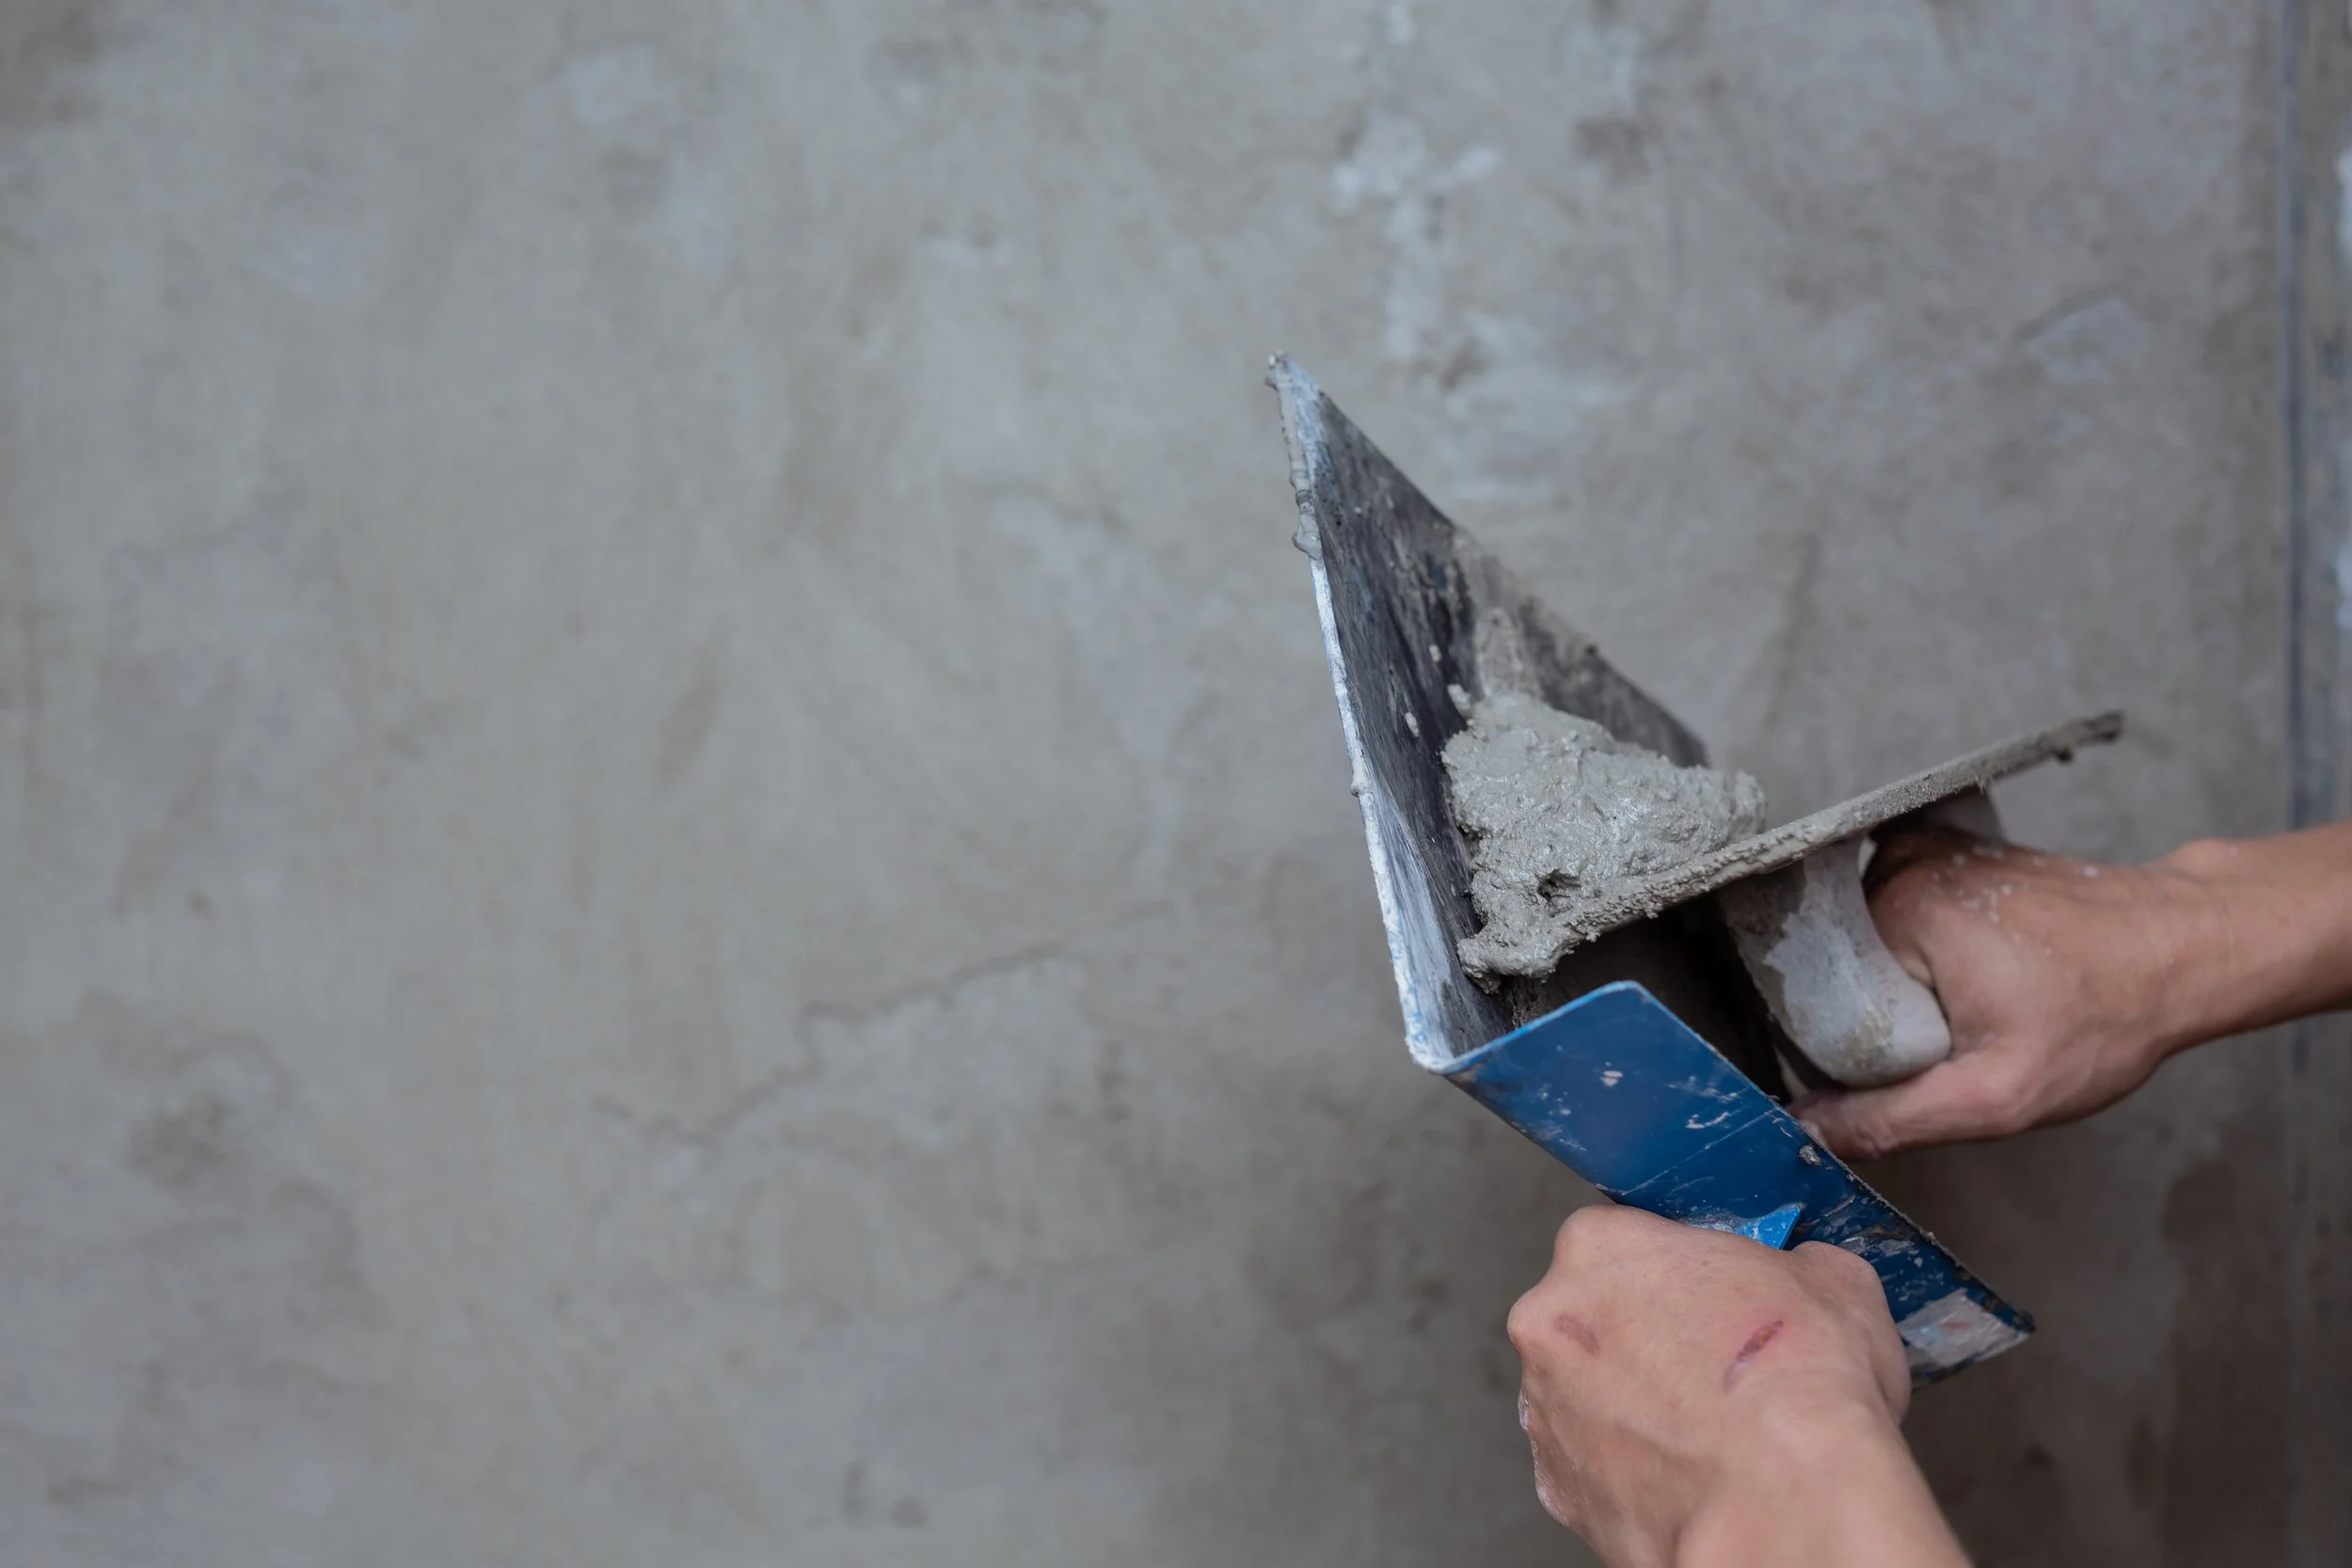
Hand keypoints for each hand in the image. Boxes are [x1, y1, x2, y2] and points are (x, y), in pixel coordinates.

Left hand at [1508, 1205, 1965, 1567]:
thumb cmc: (1797, 1389)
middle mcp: (1550, 1321)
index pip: (1630, 1238)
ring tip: (1709, 1432)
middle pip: (1596, 1315)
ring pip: (1588, 1393)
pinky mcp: (1559, 1488)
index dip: (1682, 1272)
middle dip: (1647, 1337)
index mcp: (1600, 1247)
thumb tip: (1807, 1273)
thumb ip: (1798, 1264)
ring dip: (1635, 1405)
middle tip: (1714, 1369)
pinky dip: (1632, 1470)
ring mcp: (1547, 1408)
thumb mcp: (1834, 1280)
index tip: (1716, 1300)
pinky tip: (1688, 1476)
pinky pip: (1593, 1466)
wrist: (1783, 1504)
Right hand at [1790, 828, 2230, 1159]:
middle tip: (1961, 1040)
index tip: (1920, 1064)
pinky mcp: (1946, 855)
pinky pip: (1897, 921)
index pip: (1818, 998)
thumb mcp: (1997, 1095)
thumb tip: (1809, 1127)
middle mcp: (1900, 865)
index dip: (1852, 1049)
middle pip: (1843, 970)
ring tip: (1981, 1005)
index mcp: (1897, 909)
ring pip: (1869, 950)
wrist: (2182, 950)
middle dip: (1886, 1017)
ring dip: (1907, 988)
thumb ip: (1893, 1117)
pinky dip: (1922, 957)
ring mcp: (1924, 852)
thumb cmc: (2107, 1014)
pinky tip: (1981, 976)